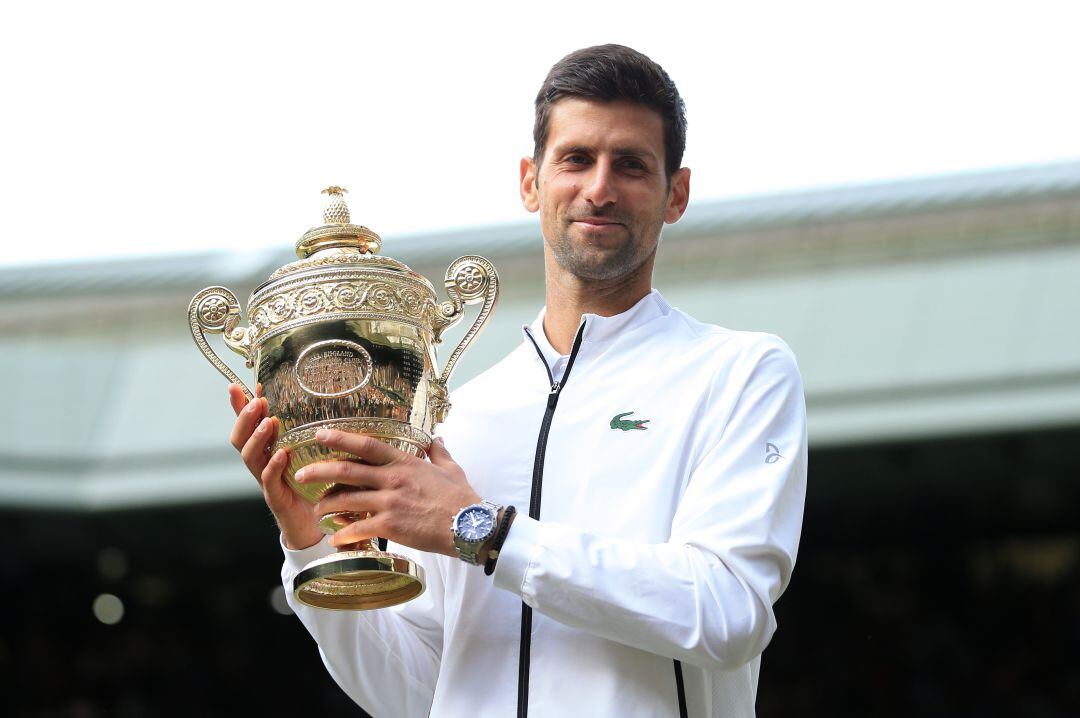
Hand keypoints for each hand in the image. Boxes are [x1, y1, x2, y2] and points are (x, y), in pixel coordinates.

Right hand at [228, 384, 322, 549]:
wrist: (316, 527)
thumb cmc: (315, 487)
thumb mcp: (314, 454)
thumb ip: (313, 435)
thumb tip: (327, 403)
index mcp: (269, 451)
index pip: (249, 425)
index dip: (242, 407)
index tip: (240, 385)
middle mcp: (263, 465)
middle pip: (241, 439)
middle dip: (244, 418)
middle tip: (255, 401)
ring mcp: (267, 482)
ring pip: (250, 458)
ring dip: (257, 438)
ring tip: (267, 422)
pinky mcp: (276, 499)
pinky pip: (268, 481)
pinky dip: (273, 466)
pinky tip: (280, 454)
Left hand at [295, 429, 480, 555]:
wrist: (469, 526)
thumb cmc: (461, 498)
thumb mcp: (451, 468)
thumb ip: (438, 452)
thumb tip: (436, 439)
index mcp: (404, 463)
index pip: (366, 445)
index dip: (340, 439)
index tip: (320, 435)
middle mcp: (392, 480)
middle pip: (346, 471)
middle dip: (318, 471)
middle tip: (301, 474)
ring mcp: (389, 503)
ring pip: (346, 500)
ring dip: (327, 505)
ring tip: (317, 510)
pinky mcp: (390, 526)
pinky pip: (358, 528)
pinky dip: (343, 534)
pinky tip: (334, 539)